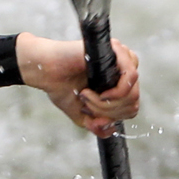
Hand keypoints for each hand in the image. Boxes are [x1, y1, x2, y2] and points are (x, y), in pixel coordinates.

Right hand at [15, 34, 140, 137]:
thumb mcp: (81, 114)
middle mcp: (122, 70)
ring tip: (86, 96)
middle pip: (133, 102)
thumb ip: (97, 125)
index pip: (131, 107)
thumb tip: (110, 129)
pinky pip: (130, 77)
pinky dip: (116, 92)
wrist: (45, 71)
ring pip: (133, 93)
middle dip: (108, 112)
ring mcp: (121, 58)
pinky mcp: (116, 49)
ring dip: (107, 103)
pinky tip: (98, 92)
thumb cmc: (61, 87)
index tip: (92, 116)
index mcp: (118, 83)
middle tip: (86, 104)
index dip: (113, 118)